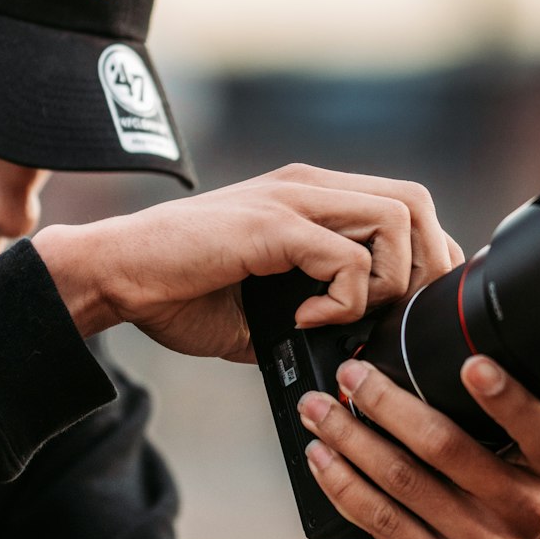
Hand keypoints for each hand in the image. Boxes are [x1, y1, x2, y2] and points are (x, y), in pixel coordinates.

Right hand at [33, 164, 461, 360]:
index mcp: (311, 199)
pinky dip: (342, 302)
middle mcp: (308, 187)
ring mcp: (291, 199)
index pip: (405, 208)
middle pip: (416, 203)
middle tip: (392, 318)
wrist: (115, 275)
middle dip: (424, 268)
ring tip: (343, 316)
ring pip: (397, 219)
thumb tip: (363, 350)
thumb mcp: (267, 308)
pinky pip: (348, 260)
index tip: (401, 312)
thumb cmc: (181, 292)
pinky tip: (303, 321)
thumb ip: (317, 315)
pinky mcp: (272, 224)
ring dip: (386, 282)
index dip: (421, 260)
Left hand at [297, 354, 539, 538]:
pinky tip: (322, 459)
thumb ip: (513, 416)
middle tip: (350, 375)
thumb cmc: (508, 509)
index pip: (538, 429)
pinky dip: (343, 484)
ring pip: (402, 481)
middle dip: (386, 403)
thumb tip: (467, 342)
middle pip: (445, 447)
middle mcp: (526, 509)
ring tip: (318, 410)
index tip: (472, 363)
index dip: (506, 397)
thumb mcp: (532, 466)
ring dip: (350, 439)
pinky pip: (381, 520)